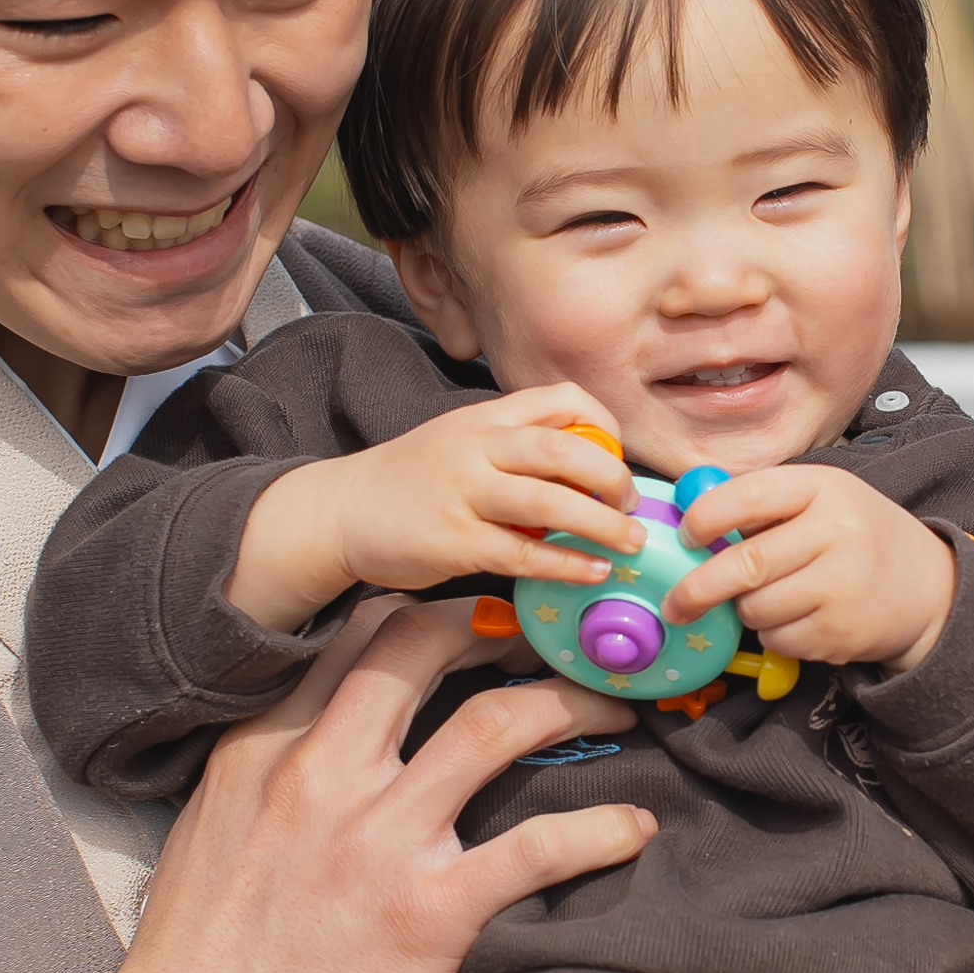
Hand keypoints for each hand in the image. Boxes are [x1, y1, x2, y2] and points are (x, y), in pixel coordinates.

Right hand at [0, 603, 649, 972]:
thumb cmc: (195, 960)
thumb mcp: (213, 825)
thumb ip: (270, 766)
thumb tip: (324, 730)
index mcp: (264, 747)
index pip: (357, 636)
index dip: (431, 611)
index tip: (482, 618)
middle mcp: (322, 772)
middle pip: (428, 647)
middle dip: (506, 629)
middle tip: (556, 642)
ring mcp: (378, 840)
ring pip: (497, 725)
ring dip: (572, 706)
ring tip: (615, 709)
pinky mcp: (427, 913)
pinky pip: (539, 847)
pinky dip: (601, 830)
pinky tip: (635, 829)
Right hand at [228, 386, 641, 630]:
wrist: (341, 511)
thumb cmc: (412, 482)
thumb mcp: (463, 442)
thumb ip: (516, 448)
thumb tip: (589, 472)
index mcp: (486, 417)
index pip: (563, 400)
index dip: (606, 427)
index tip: (621, 458)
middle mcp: (477, 447)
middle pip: (566, 448)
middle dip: (613, 478)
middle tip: (632, 505)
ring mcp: (463, 492)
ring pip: (550, 501)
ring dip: (601, 525)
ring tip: (630, 543)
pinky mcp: (453, 541)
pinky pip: (523, 552)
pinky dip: (566, 564)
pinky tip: (592, 573)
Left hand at [659, 464, 957, 672]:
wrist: (928, 588)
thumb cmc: (857, 538)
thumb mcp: (821, 500)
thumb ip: (763, 505)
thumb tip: (689, 521)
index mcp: (823, 487)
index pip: (746, 497)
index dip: (703, 519)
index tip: (686, 537)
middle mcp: (836, 531)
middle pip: (744, 565)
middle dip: (698, 589)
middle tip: (676, 603)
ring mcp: (842, 583)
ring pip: (755, 608)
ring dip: (747, 611)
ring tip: (773, 598)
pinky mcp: (841, 629)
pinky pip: (777, 639)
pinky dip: (774, 635)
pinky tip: (801, 618)